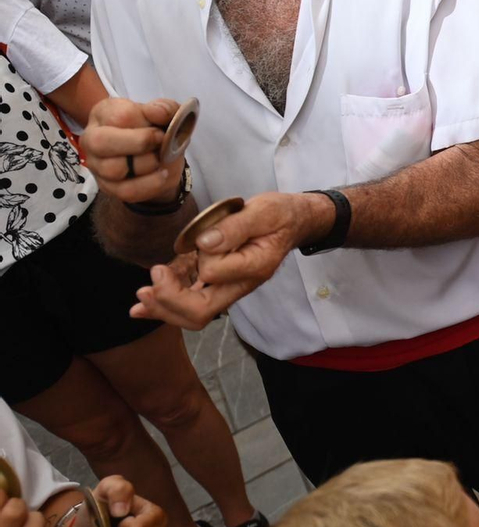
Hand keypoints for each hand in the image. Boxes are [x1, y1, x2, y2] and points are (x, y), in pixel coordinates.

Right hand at [80, 97, 184, 204]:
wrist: (162, 156)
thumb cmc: (156, 128)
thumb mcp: (166, 112)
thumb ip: (165, 108)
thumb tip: (157, 113)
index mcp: (104, 113)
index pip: (118, 116)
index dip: (144, 122)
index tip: (160, 128)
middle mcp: (92, 138)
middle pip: (101, 142)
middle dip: (139, 143)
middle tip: (160, 141)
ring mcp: (96, 164)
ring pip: (113, 169)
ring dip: (146, 164)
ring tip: (160, 158)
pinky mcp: (107, 186)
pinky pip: (125, 190)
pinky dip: (150, 184)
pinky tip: (162, 174)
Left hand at [131, 192, 331, 329]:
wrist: (290, 223)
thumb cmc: (279, 215)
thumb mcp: (264, 211)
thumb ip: (236, 226)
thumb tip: (204, 243)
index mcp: (254, 267)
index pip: (216, 274)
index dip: (201, 259)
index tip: (200, 238)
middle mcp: (240, 284)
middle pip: (201, 311)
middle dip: (169, 302)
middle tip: (151, 282)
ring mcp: (227, 287)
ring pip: (192, 315)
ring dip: (163, 308)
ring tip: (141, 296)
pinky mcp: (215, 283)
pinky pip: (188, 304)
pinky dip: (163, 306)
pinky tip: (143, 306)